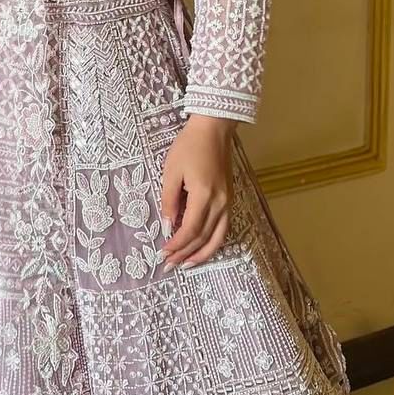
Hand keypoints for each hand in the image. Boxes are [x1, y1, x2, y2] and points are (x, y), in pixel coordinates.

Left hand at [160, 116, 233, 267]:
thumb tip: (167, 226)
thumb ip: (169, 200)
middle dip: (185, 254)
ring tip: (187, 265)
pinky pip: (223, 228)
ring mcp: (228, 202)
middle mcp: (220, 203)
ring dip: (202, 254)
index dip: (176, 245)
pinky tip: (203, 248)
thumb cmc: (189, 146)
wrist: (214, 129)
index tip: (163, 253)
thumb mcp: (171, 171)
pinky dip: (213, 242)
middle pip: (203, 238)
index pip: (189, 230)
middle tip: (169, 265)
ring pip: (217, 237)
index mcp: (203, 195)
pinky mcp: (230, 199)